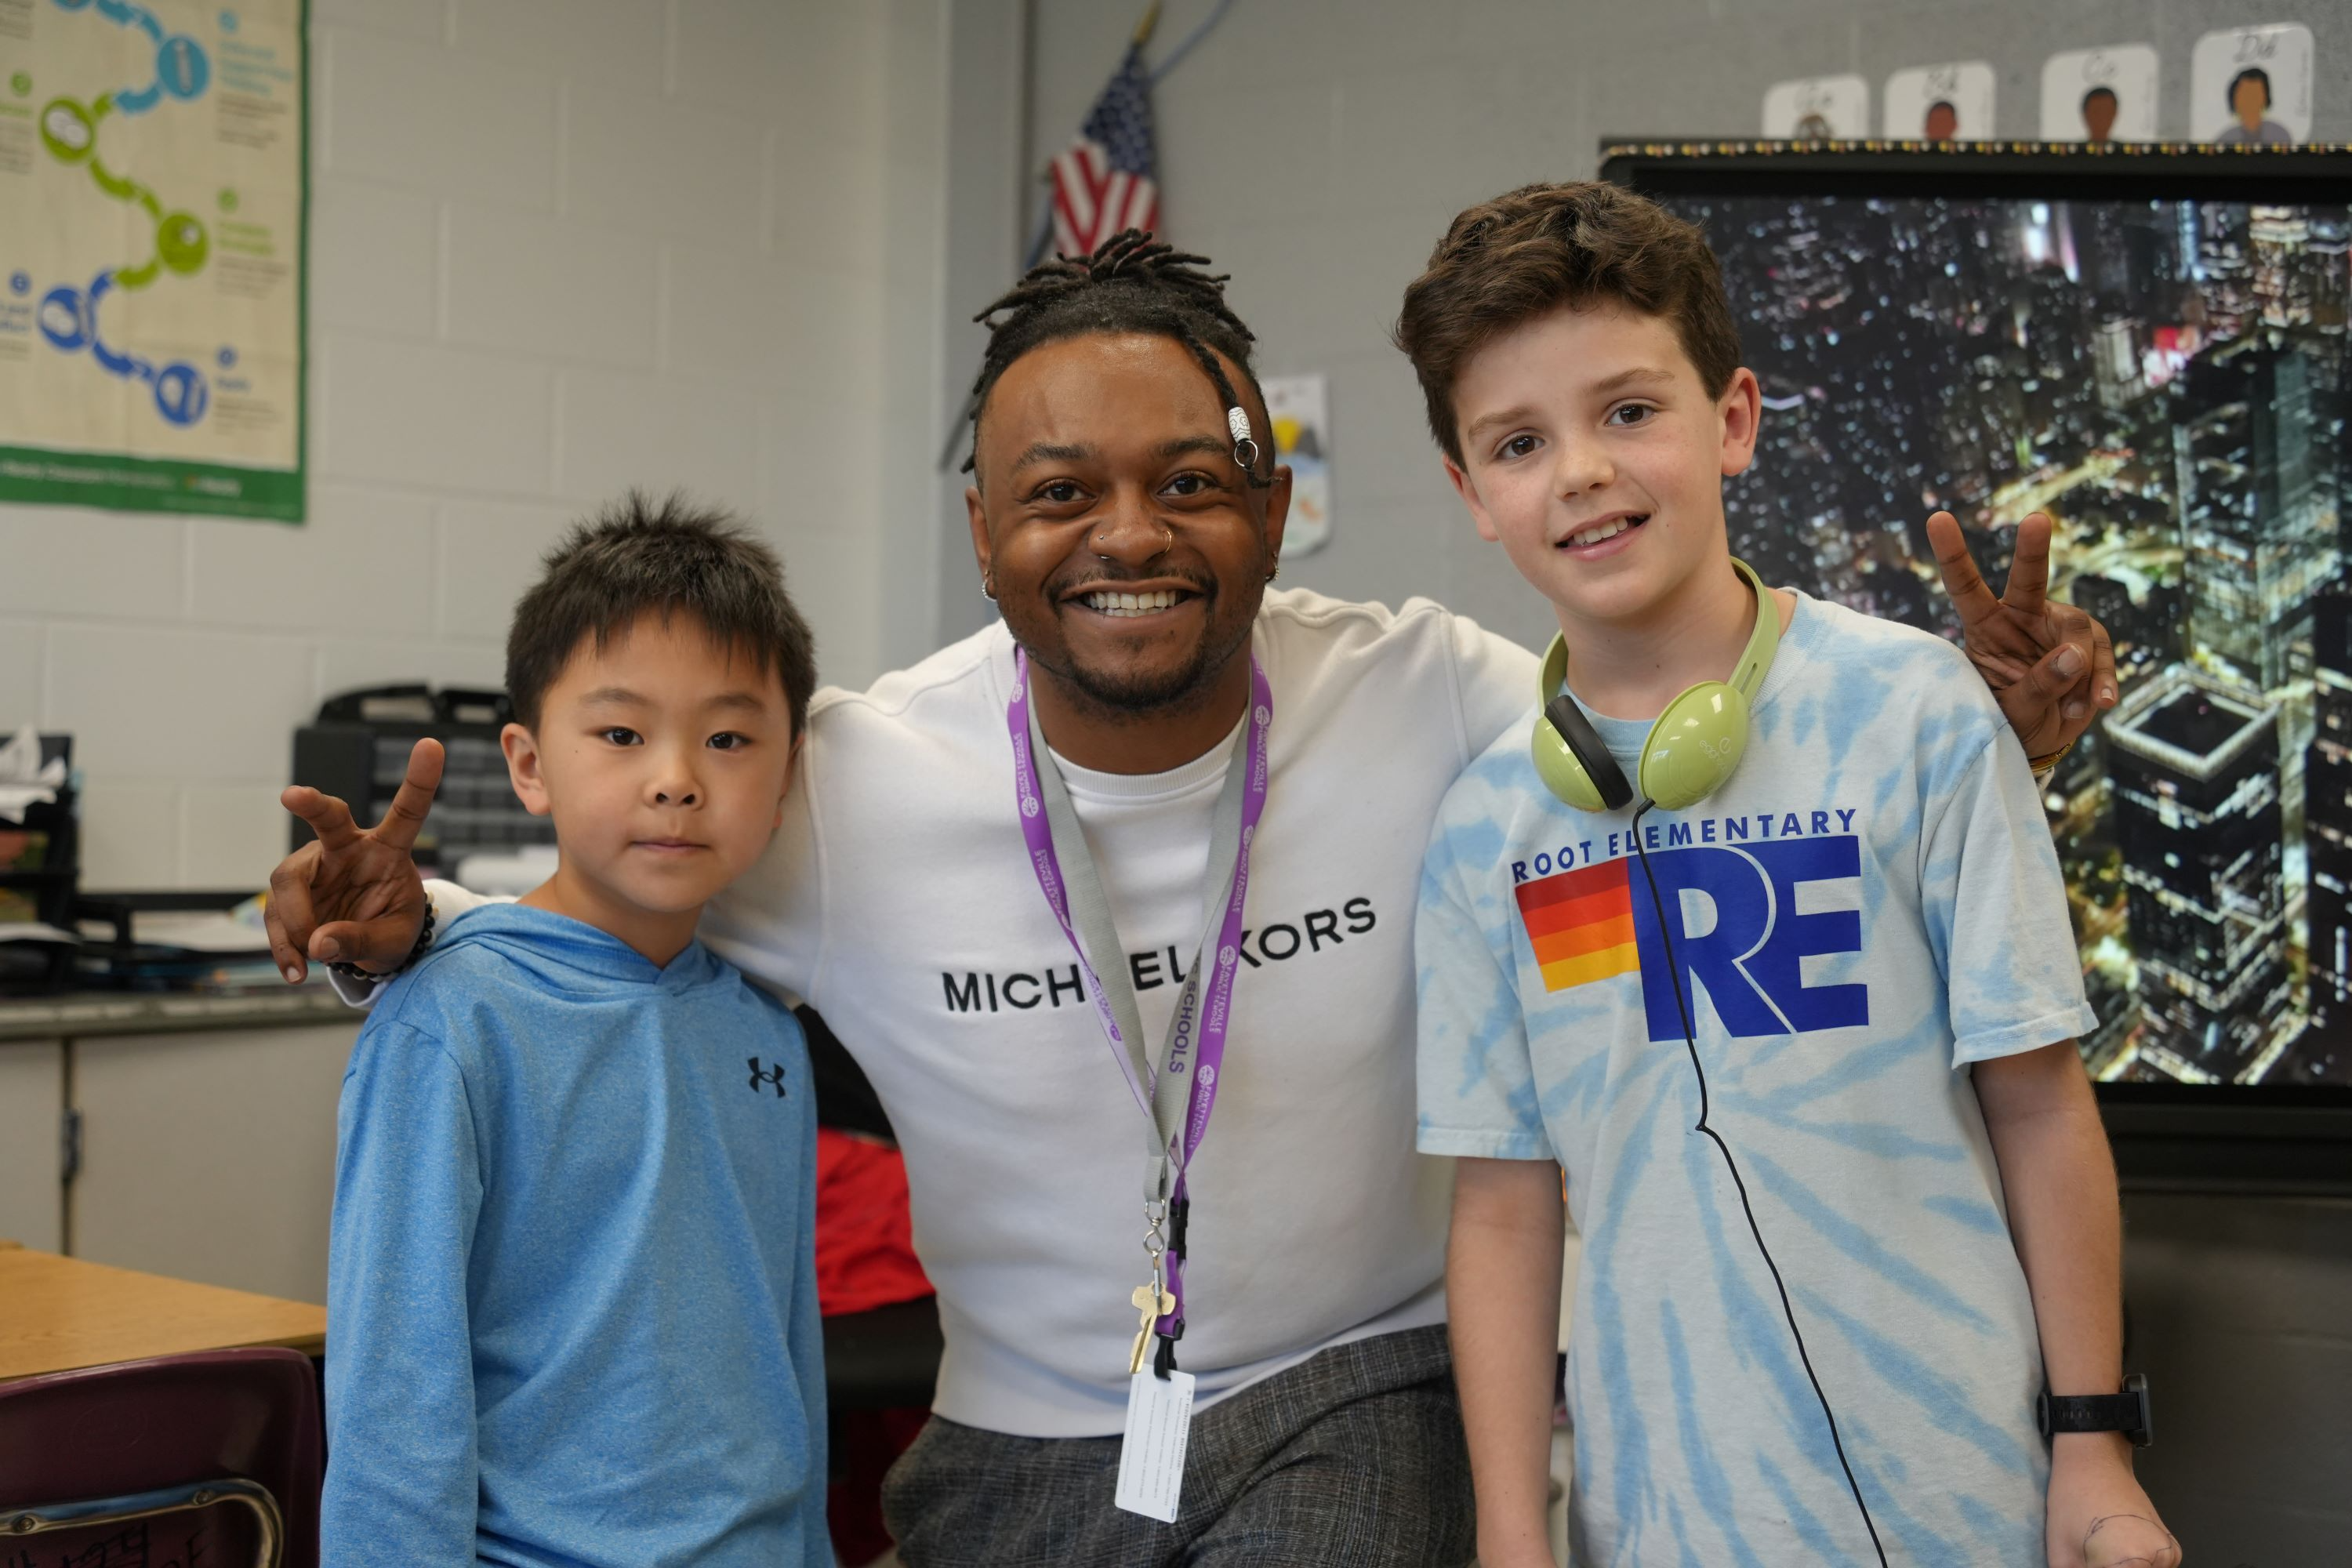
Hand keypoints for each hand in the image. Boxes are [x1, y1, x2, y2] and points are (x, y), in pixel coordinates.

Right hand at [265, 738, 442, 982]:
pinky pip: (274, 915)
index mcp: (388, 849)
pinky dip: (283, 947)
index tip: (431, 745)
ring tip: (313, 960)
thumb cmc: (391, 926)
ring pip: (289, 880)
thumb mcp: (392, 939)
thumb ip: (360, 940)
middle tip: (293, 795)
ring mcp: (313, 868)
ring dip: (296, 922)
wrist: (368, 944)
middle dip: (312, 804)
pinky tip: (296, 971)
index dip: (420, 779)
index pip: (407, 812)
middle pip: (330, 819)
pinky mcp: (288, 893)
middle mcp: (347, 849)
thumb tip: (318, 944)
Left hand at [1928, 510, 2118, 759]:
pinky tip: (2101, 702)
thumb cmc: (2010, 723)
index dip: (1953, 555)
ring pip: (2078, 629)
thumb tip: (2073, 655)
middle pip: (2029, 579)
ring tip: (2072, 705)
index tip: (1937, 518)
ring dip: (2081, 670)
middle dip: (2032, 549)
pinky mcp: (2089, 644)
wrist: (2040, 741)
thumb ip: (2037, 685)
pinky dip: (2103, 680)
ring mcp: (2057, 628)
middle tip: (2035, 521)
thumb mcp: (2014, 713)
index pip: (1966, 588)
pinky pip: (2103, 652)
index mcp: (1986, 628)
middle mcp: (2021, 618)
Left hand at [2046, 1435, 2180, 1567]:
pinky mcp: (2171, 1551)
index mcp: (2129, 1563)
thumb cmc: (2073, 1499)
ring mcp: (2169, 1556)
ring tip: (2099, 1557)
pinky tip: (2112, 1557)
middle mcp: (2158, 1561)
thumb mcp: (2061, 1554)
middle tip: (2090, 1562)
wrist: (2094, 1461)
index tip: (2086, 1567)